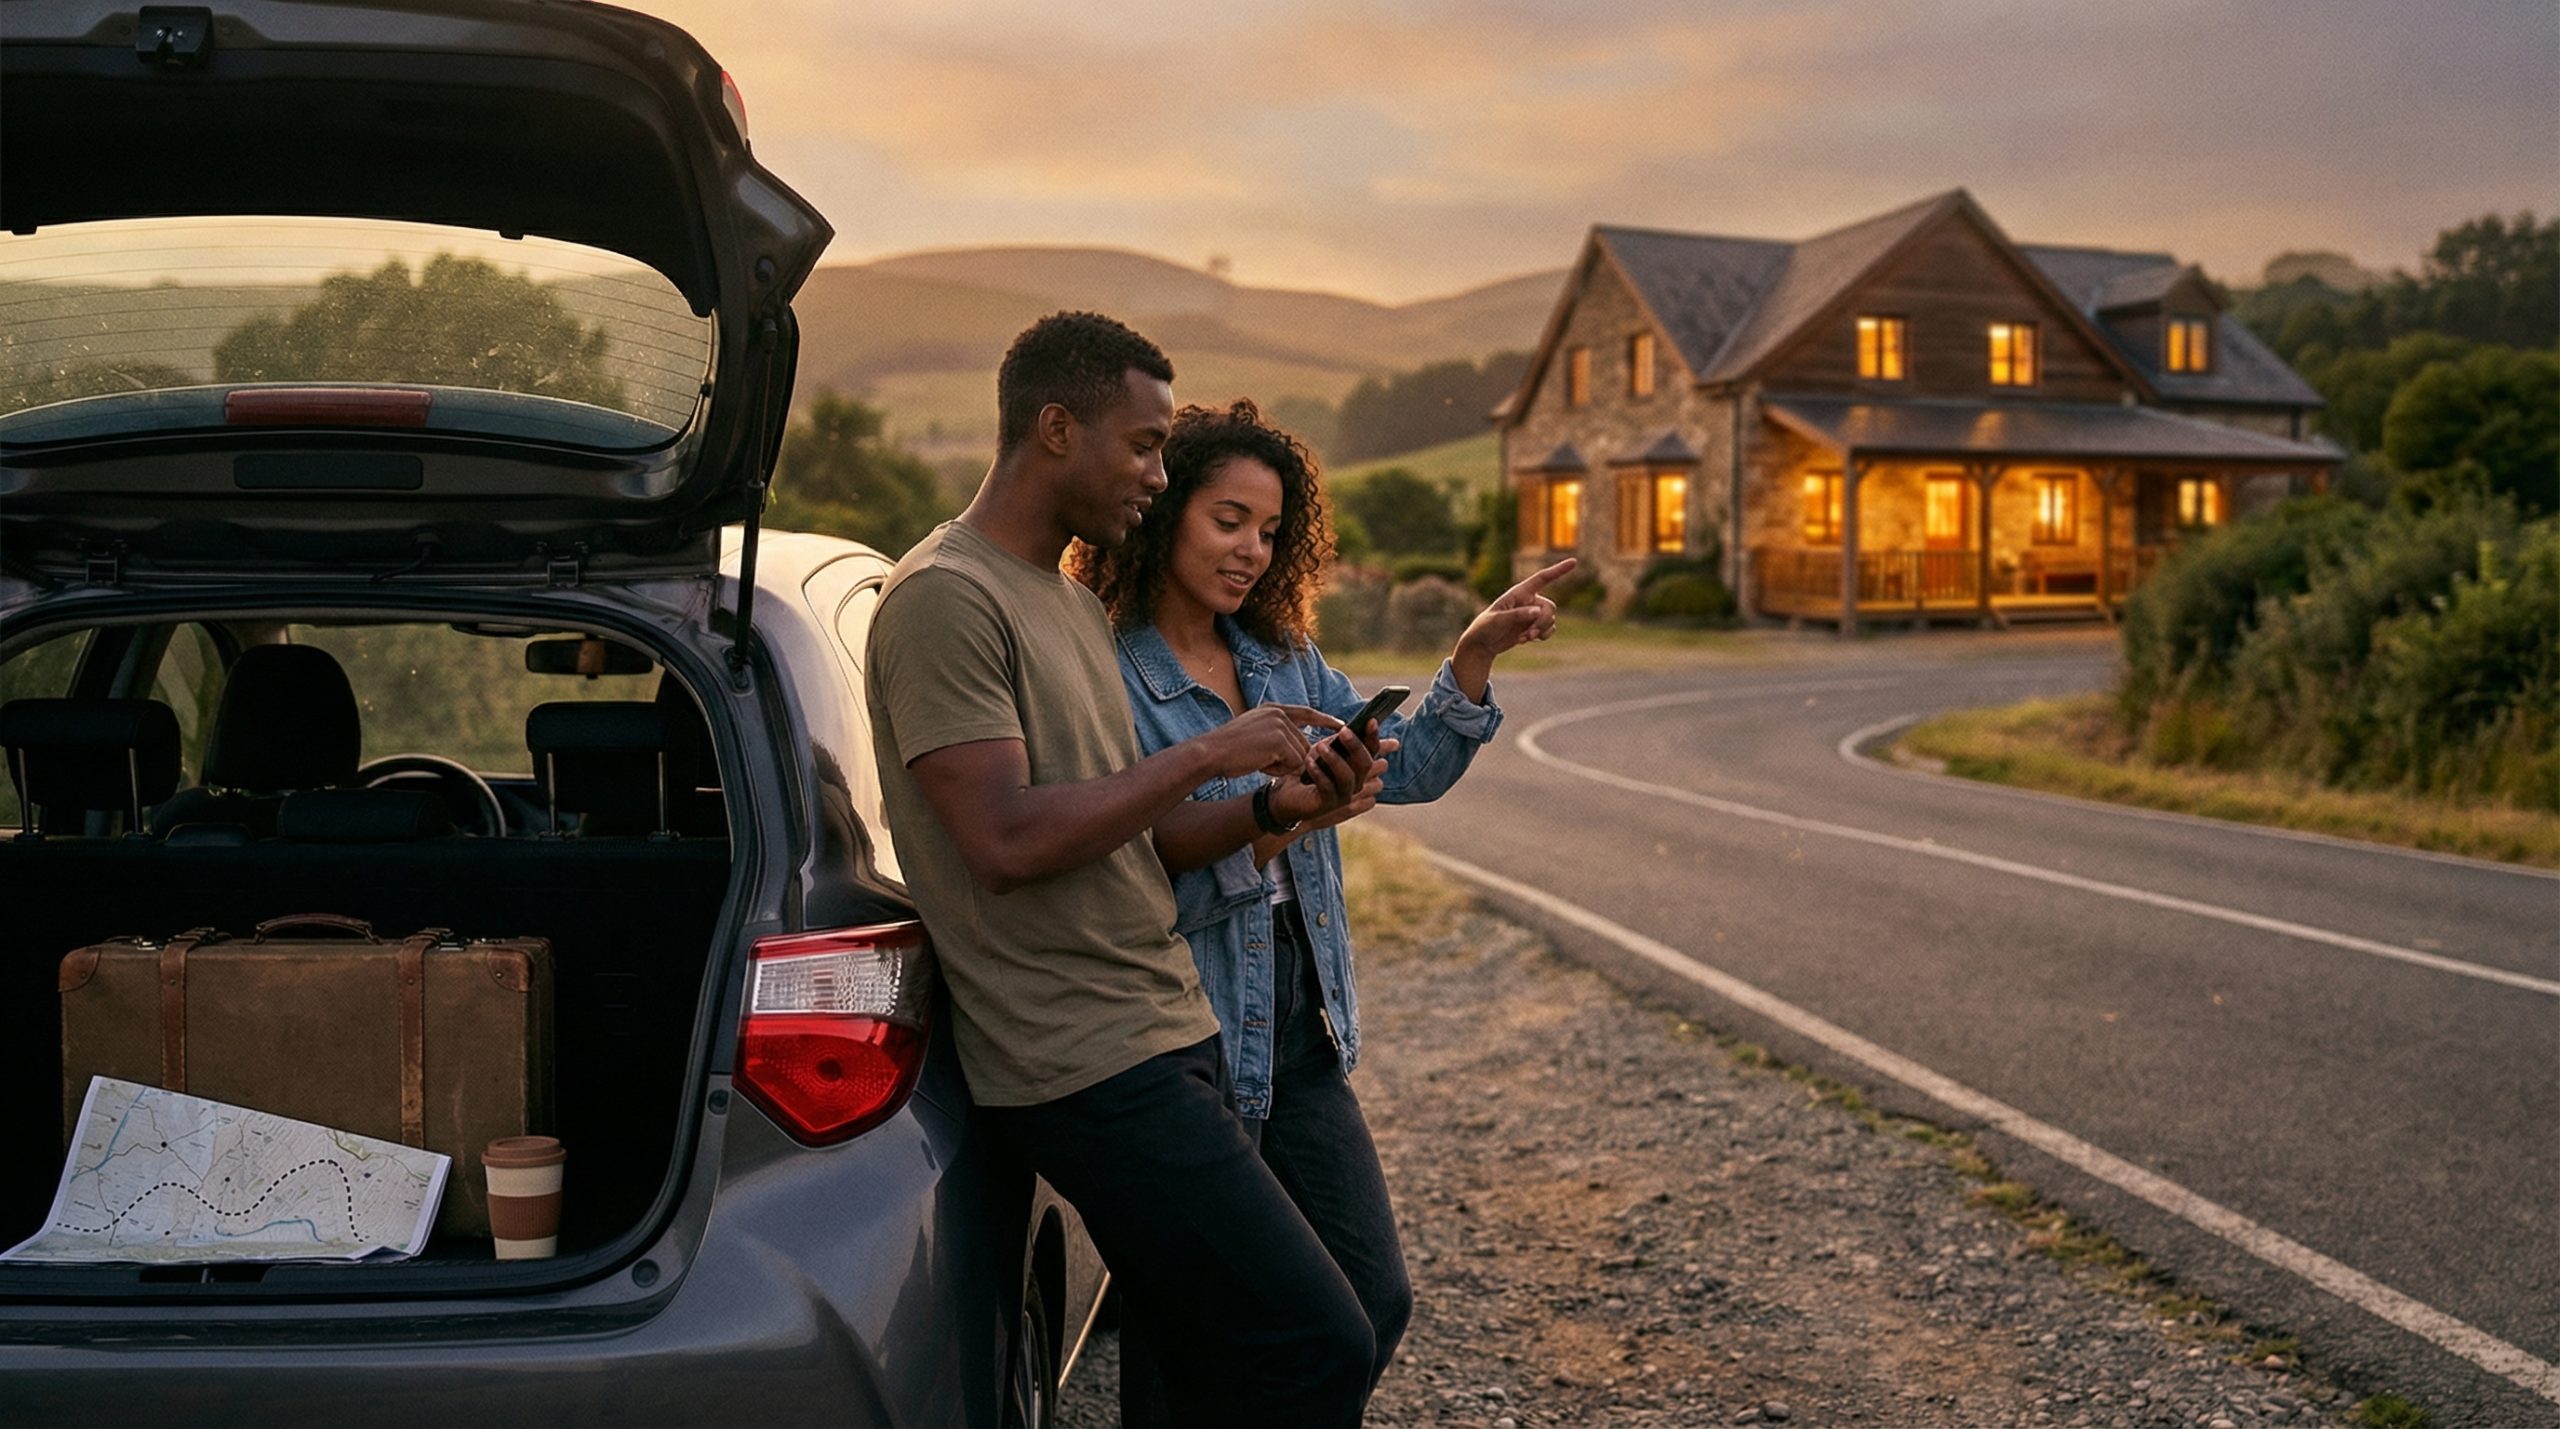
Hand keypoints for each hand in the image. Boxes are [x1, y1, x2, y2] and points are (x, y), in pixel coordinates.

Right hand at [1191, 703, 1340, 779]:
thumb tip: (1303, 750)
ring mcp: (1280, 725)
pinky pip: (1293, 764)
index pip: (1306, 712)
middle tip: (1262, 762)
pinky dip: (1278, 771)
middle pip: (1304, 744)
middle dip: (1289, 761)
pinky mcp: (1280, 740)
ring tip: (1258, 761)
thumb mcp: (1254, 733)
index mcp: (1272, 709)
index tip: (1341, 725)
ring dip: (1282, 767)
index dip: (1325, 720)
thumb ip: (1277, 734)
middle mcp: (1279, 713)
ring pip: (1300, 756)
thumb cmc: (1228, 751)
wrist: (1210, 753)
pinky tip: (1259, 764)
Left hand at [1271, 729, 1394, 825]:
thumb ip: (1342, 739)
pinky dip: (1318, 773)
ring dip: (1334, 759)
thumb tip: (1358, 720)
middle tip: (1344, 731)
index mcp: (1358, 768)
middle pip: (1365, 764)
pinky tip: (1309, 762)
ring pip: (1348, 776)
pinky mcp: (1328, 804)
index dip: (1373, 737)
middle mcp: (1356, 783)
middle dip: (1356, 746)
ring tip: (1320, 747)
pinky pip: (1327, 787)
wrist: (1289, 791)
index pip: (1372, 752)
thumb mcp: (1328, 748)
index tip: (1370, 721)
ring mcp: (1343, 795)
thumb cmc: (1310, 768)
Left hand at [1451, 557, 1573, 699]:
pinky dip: (1542, 636)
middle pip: (1550, 607)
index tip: (1574, 562)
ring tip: (1522, 638)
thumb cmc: (1485, 627)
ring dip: (1540, 631)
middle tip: (1528, 634)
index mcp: (1519, 592)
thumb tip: (1537, 612)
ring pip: (1551, 619)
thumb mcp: (1497, 620)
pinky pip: (1550, 629)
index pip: (1542, 578)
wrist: (1482, 644)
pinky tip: (1526, 640)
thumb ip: (1517, 615)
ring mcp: (1532, 614)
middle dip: (1542, 622)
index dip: (1558, 570)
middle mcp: (1529, 600)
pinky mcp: (1533, 626)